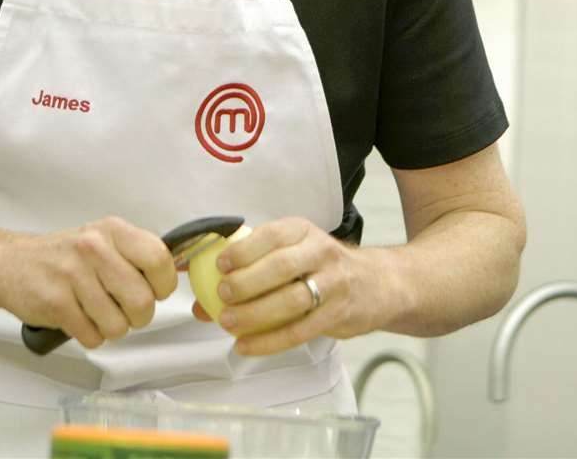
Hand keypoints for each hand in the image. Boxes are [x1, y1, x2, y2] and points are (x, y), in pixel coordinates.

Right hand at [0, 216, 176, 348]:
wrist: (11, 264)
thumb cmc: (66, 256)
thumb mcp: (103, 240)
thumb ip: (137, 255)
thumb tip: (179, 271)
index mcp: (112, 230)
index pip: (159, 260)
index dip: (163, 285)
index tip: (154, 291)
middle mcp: (93, 247)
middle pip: (142, 301)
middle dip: (138, 316)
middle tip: (123, 309)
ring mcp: (72, 275)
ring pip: (118, 326)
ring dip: (112, 328)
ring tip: (96, 312)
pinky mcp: (55, 303)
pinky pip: (93, 338)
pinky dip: (90, 336)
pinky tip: (78, 318)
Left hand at [190, 217, 378, 356]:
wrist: (377, 283)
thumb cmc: (321, 267)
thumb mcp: (292, 253)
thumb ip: (250, 270)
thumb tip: (199, 298)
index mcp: (303, 231)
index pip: (272, 234)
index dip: (243, 249)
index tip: (219, 264)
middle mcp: (321, 252)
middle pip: (280, 266)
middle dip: (246, 281)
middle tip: (222, 294)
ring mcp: (333, 284)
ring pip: (291, 300)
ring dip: (255, 314)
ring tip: (228, 322)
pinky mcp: (339, 314)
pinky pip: (300, 331)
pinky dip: (269, 341)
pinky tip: (246, 346)